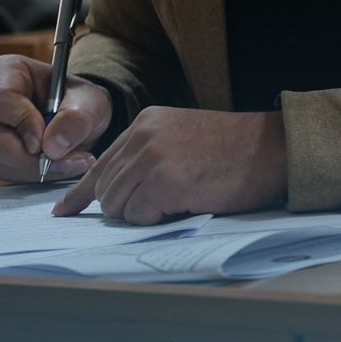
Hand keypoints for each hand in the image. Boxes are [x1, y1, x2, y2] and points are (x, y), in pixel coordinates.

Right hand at [0, 54, 108, 182]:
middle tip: (64, 162)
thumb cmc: (80, 101)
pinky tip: (52, 167)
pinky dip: (27, 174)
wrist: (79, 117)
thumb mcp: (90, 102)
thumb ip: (77, 118)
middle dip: (27, 156)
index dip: (21, 123)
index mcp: (7, 71)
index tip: (44, 142)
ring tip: (66, 163)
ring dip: (30, 168)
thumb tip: (53, 146)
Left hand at [53, 107, 286, 222]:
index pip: (101, 164)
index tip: (66, 210)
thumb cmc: (237, 150)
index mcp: (146, 122)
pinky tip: (186, 203)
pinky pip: (140, 215)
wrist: (274, 148)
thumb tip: (117, 194)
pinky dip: (159, 218)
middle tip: (165, 203)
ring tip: (181, 198)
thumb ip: (148, 155)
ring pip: (118, 206)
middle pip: (106, 190)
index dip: (81, 193)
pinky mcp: (166, 182)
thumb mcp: (183, 138)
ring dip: (145, 212)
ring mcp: (153, 158)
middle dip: (128, 206)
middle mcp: (143, 136)